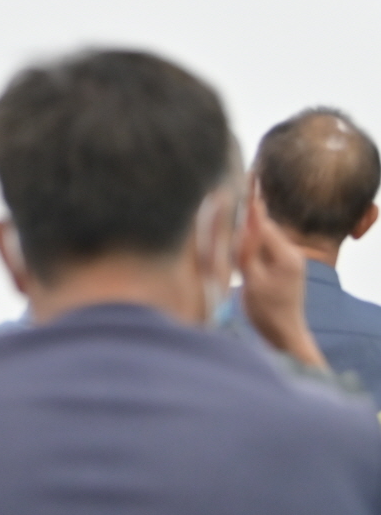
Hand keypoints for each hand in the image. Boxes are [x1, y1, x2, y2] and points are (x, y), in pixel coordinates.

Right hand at [238, 187, 328, 369]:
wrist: (285, 334)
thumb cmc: (269, 312)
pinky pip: (260, 247)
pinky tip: (233, 241)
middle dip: (242, 215)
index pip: (262, 224)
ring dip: (243, 229)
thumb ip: (247, 253)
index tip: (241, 180)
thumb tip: (239, 227)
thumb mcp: (253, 282)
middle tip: (223, 194)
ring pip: (260, 236)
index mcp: (286, 255)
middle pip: (261, 226)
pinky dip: (246, 242)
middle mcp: (289, 253)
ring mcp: (286, 259)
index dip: (248, 204)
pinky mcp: (280, 266)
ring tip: (224, 212)